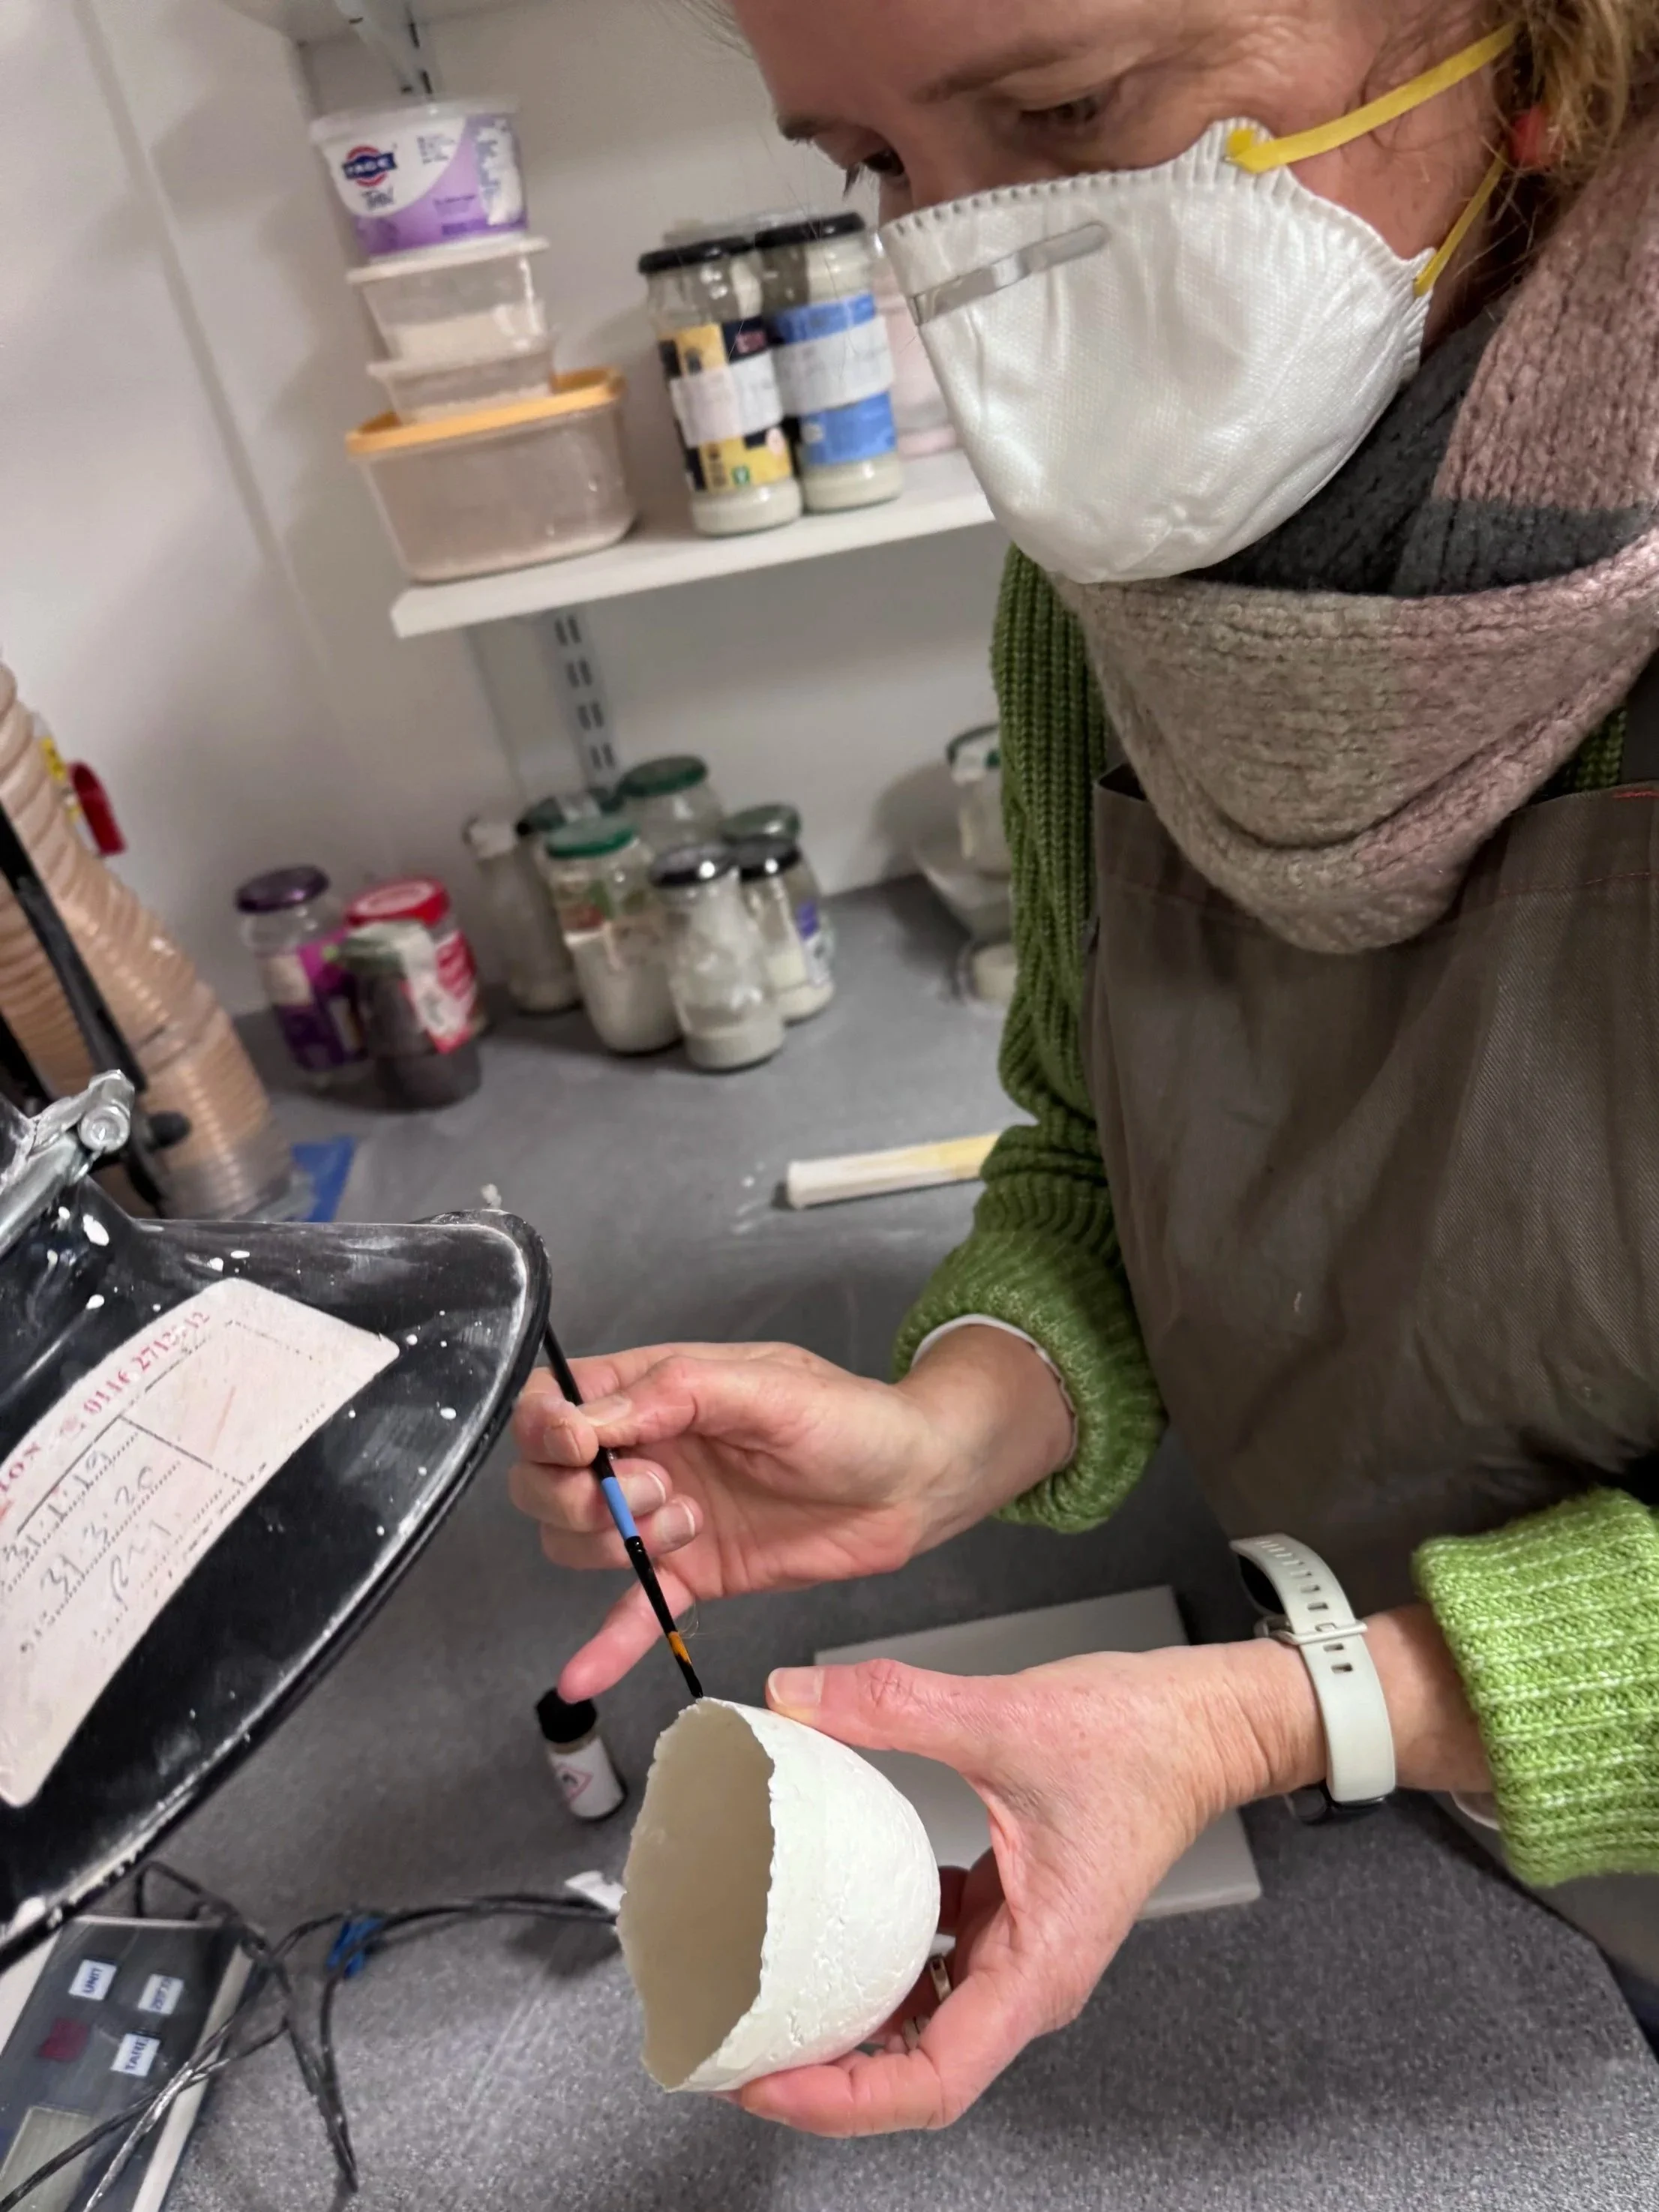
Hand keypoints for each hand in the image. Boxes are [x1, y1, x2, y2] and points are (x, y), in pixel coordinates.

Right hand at [509, 1329, 1072, 1699]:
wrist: (914, 1486)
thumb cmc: (852, 1418)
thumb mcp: (768, 1386)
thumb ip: (679, 1391)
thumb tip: (592, 1417)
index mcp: (654, 1389)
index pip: (554, 1404)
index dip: (547, 1430)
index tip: (580, 1447)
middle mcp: (646, 1452)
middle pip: (545, 1481)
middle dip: (578, 1495)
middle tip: (656, 1490)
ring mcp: (664, 1517)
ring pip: (575, 1542)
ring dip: (612, 1543)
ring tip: (690, 1523)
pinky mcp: (694, 1574)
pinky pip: (632, 1613)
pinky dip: (604, 1645)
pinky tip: (581, 1678)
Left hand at [737, 1640, 1318, 2134]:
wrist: (1203, 1721)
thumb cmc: (1146, 1743)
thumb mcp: (1007, 1716)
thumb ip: (894, 1704)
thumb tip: (801, 1697)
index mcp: (1039, 1968)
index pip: (933, 2082)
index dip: (843, 2101)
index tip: (770, 2083)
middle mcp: (1029, 1976)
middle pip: (915, 2068)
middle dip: (826, 2072)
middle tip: (741, 2042)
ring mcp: (1021, 1946)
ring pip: (922, 2016)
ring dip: (851, 2014)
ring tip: (772, 1992)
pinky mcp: (1012, 1908)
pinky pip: (934, 1954)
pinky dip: (881, 1948)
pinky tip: (835, 1912)